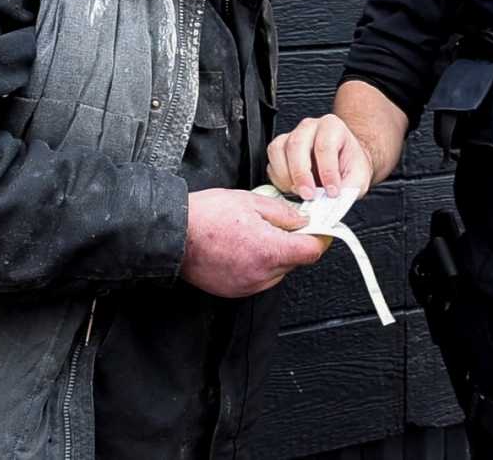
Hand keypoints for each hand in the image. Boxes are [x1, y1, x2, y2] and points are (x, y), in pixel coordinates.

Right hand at [178, 189, 327, 297]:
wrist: (173, 235)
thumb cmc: (205, 217)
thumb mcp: (250, 201)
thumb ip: (283, 213)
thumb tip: (302, 220)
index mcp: (269, 250)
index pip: (311, 252)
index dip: (319, 239)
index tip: (319, 231)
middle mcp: (261, 273)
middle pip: (295, 262)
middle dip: (292, 244)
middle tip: (278, 226)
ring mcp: (248, 285)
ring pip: (278, 271)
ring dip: (274, 255)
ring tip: (252, 236)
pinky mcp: (235, 291)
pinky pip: (259, 279)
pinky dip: (258, 265)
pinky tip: (242, 249)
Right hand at [266, 113, 374, 200]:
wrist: (343, 163)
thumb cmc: (349, 165)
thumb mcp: (359, 177)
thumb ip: (348, 188)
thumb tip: (332, 201)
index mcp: (332, 127)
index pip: (325, 146)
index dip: (327, 171)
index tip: (332, 191)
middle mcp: (310, 127)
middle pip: (296, 145)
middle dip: (301, 174)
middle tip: (309, 195)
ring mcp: (291, 136)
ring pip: (278, 150)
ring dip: (286, 176)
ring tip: (299, 192)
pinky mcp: (279, 149)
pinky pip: (271, 162)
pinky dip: (279, 179)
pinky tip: (291, 188)